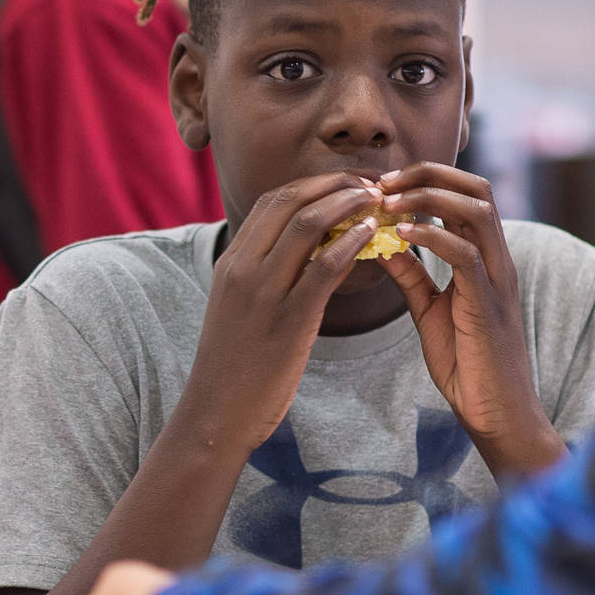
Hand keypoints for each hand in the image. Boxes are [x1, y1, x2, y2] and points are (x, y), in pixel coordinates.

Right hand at [183, 175, 383, 451]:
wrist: (217, 412)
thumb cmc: (234, 364)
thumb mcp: (240, 307)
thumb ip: (265, 275)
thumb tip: (313, 249)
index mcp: (230, 262)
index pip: (272, 201)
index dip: (313, 183)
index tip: (344, 183)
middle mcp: (242, 268)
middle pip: (291, 201)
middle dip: (335, 184)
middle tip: (369, 184)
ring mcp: (263, 292)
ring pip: (308, 224)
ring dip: (348, 204)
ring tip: (378, 201)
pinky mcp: (289, 319)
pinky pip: (324, 267)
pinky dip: (352, 243)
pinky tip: (372, 236)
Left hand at [377, 163, 560, 476]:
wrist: (495, 414)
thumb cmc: (466, 364)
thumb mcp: (429, 310)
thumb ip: (411, 275)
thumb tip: (382, 242)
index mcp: (485, 257)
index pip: (466, 193)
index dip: (426, 178)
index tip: (383, 184)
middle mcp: (498, 259)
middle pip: (476, 188)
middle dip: (428, 173)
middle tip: (383, 181)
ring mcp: (498, 278)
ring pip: (477, 209)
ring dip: (429, 196)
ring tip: (388, 201)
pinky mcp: (489, 303)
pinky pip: (466, 254)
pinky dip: (432, 236)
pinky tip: (400, 234)